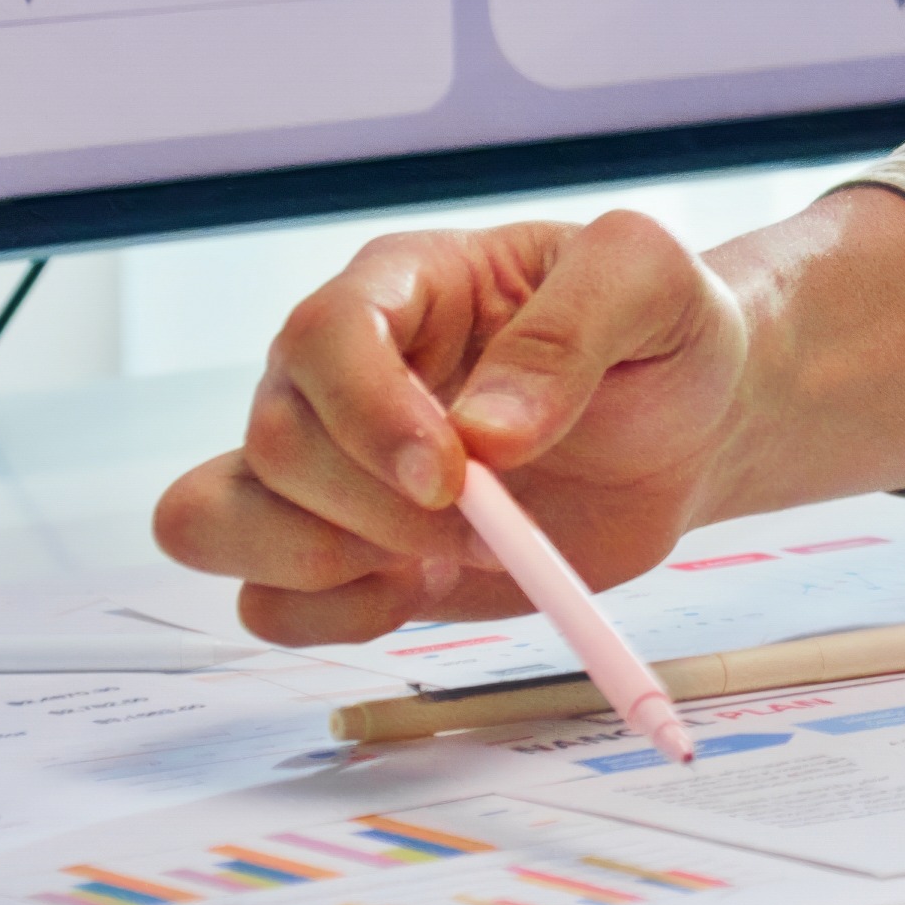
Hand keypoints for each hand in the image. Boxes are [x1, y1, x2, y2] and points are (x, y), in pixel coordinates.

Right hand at [148, 190, 904, 645]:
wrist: (687, 427)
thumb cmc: (663, 337)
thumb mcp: (653, 285)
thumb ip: (573, 330)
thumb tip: (485, 432)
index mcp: (403, 285)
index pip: (319, 338)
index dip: (368, 416)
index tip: (455, 476)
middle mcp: (337, 375)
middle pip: (269, 442)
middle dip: (375, 506)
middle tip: (489, 523)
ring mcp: (329, 470)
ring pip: (217, 520)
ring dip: (324, 564)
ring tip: (444, 555)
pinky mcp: (345, 557)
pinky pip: (264, 606)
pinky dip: (331, 619)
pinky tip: (419, 592)